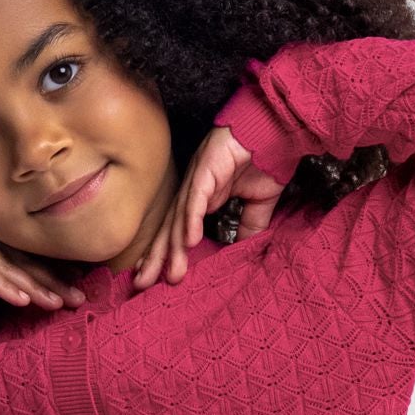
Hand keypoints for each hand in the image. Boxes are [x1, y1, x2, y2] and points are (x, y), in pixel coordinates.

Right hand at [0, 204, 85, 308]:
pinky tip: (21, 299)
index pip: (23, 259)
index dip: (49, 274)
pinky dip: (3, 286)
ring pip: (9, 269)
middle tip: (81, 299)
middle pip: (25, 263)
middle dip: (54, 282)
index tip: (74, 288)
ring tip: (59, 303)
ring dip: (35, 287)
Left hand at [130, 127, 288, 290]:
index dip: (163, 253)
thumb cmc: (264, 163)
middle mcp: (193, 190)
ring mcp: (199, 179)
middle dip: (155, 257)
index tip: (150, 277)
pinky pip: (197, 198)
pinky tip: (190, 240)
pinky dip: (192, 219)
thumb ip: (247, 229)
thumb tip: (239, 252)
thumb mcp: (256, 206)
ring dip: (175, 247)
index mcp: (202, 199)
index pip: (176, 230)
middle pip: (169, 228)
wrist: (274, 131)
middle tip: (140, 284)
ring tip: (170, 272)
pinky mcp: (208, 168)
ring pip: (181, 217)